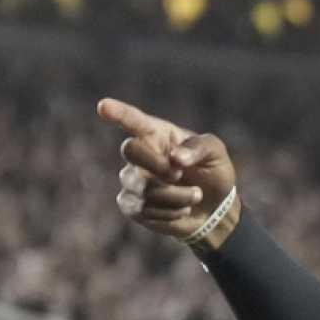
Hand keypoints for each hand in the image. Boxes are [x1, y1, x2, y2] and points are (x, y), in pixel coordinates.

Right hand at [96, 97, 238, 248]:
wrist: (215, 208)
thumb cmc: (213, 172)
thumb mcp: (215, 153)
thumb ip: (198, 148)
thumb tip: (175, 158)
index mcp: (157, 134)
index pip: (134, 120)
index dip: (118, 113)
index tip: (104, 107)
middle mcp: (141, 153)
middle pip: (130, 150)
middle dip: (158, 165)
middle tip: (179, 174)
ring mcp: (133, 179)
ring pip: (142, 187)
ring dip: (175, 195)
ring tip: (196, 196)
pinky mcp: (131, 204)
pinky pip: (141, 209)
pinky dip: (168, 213)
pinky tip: (182, 210)